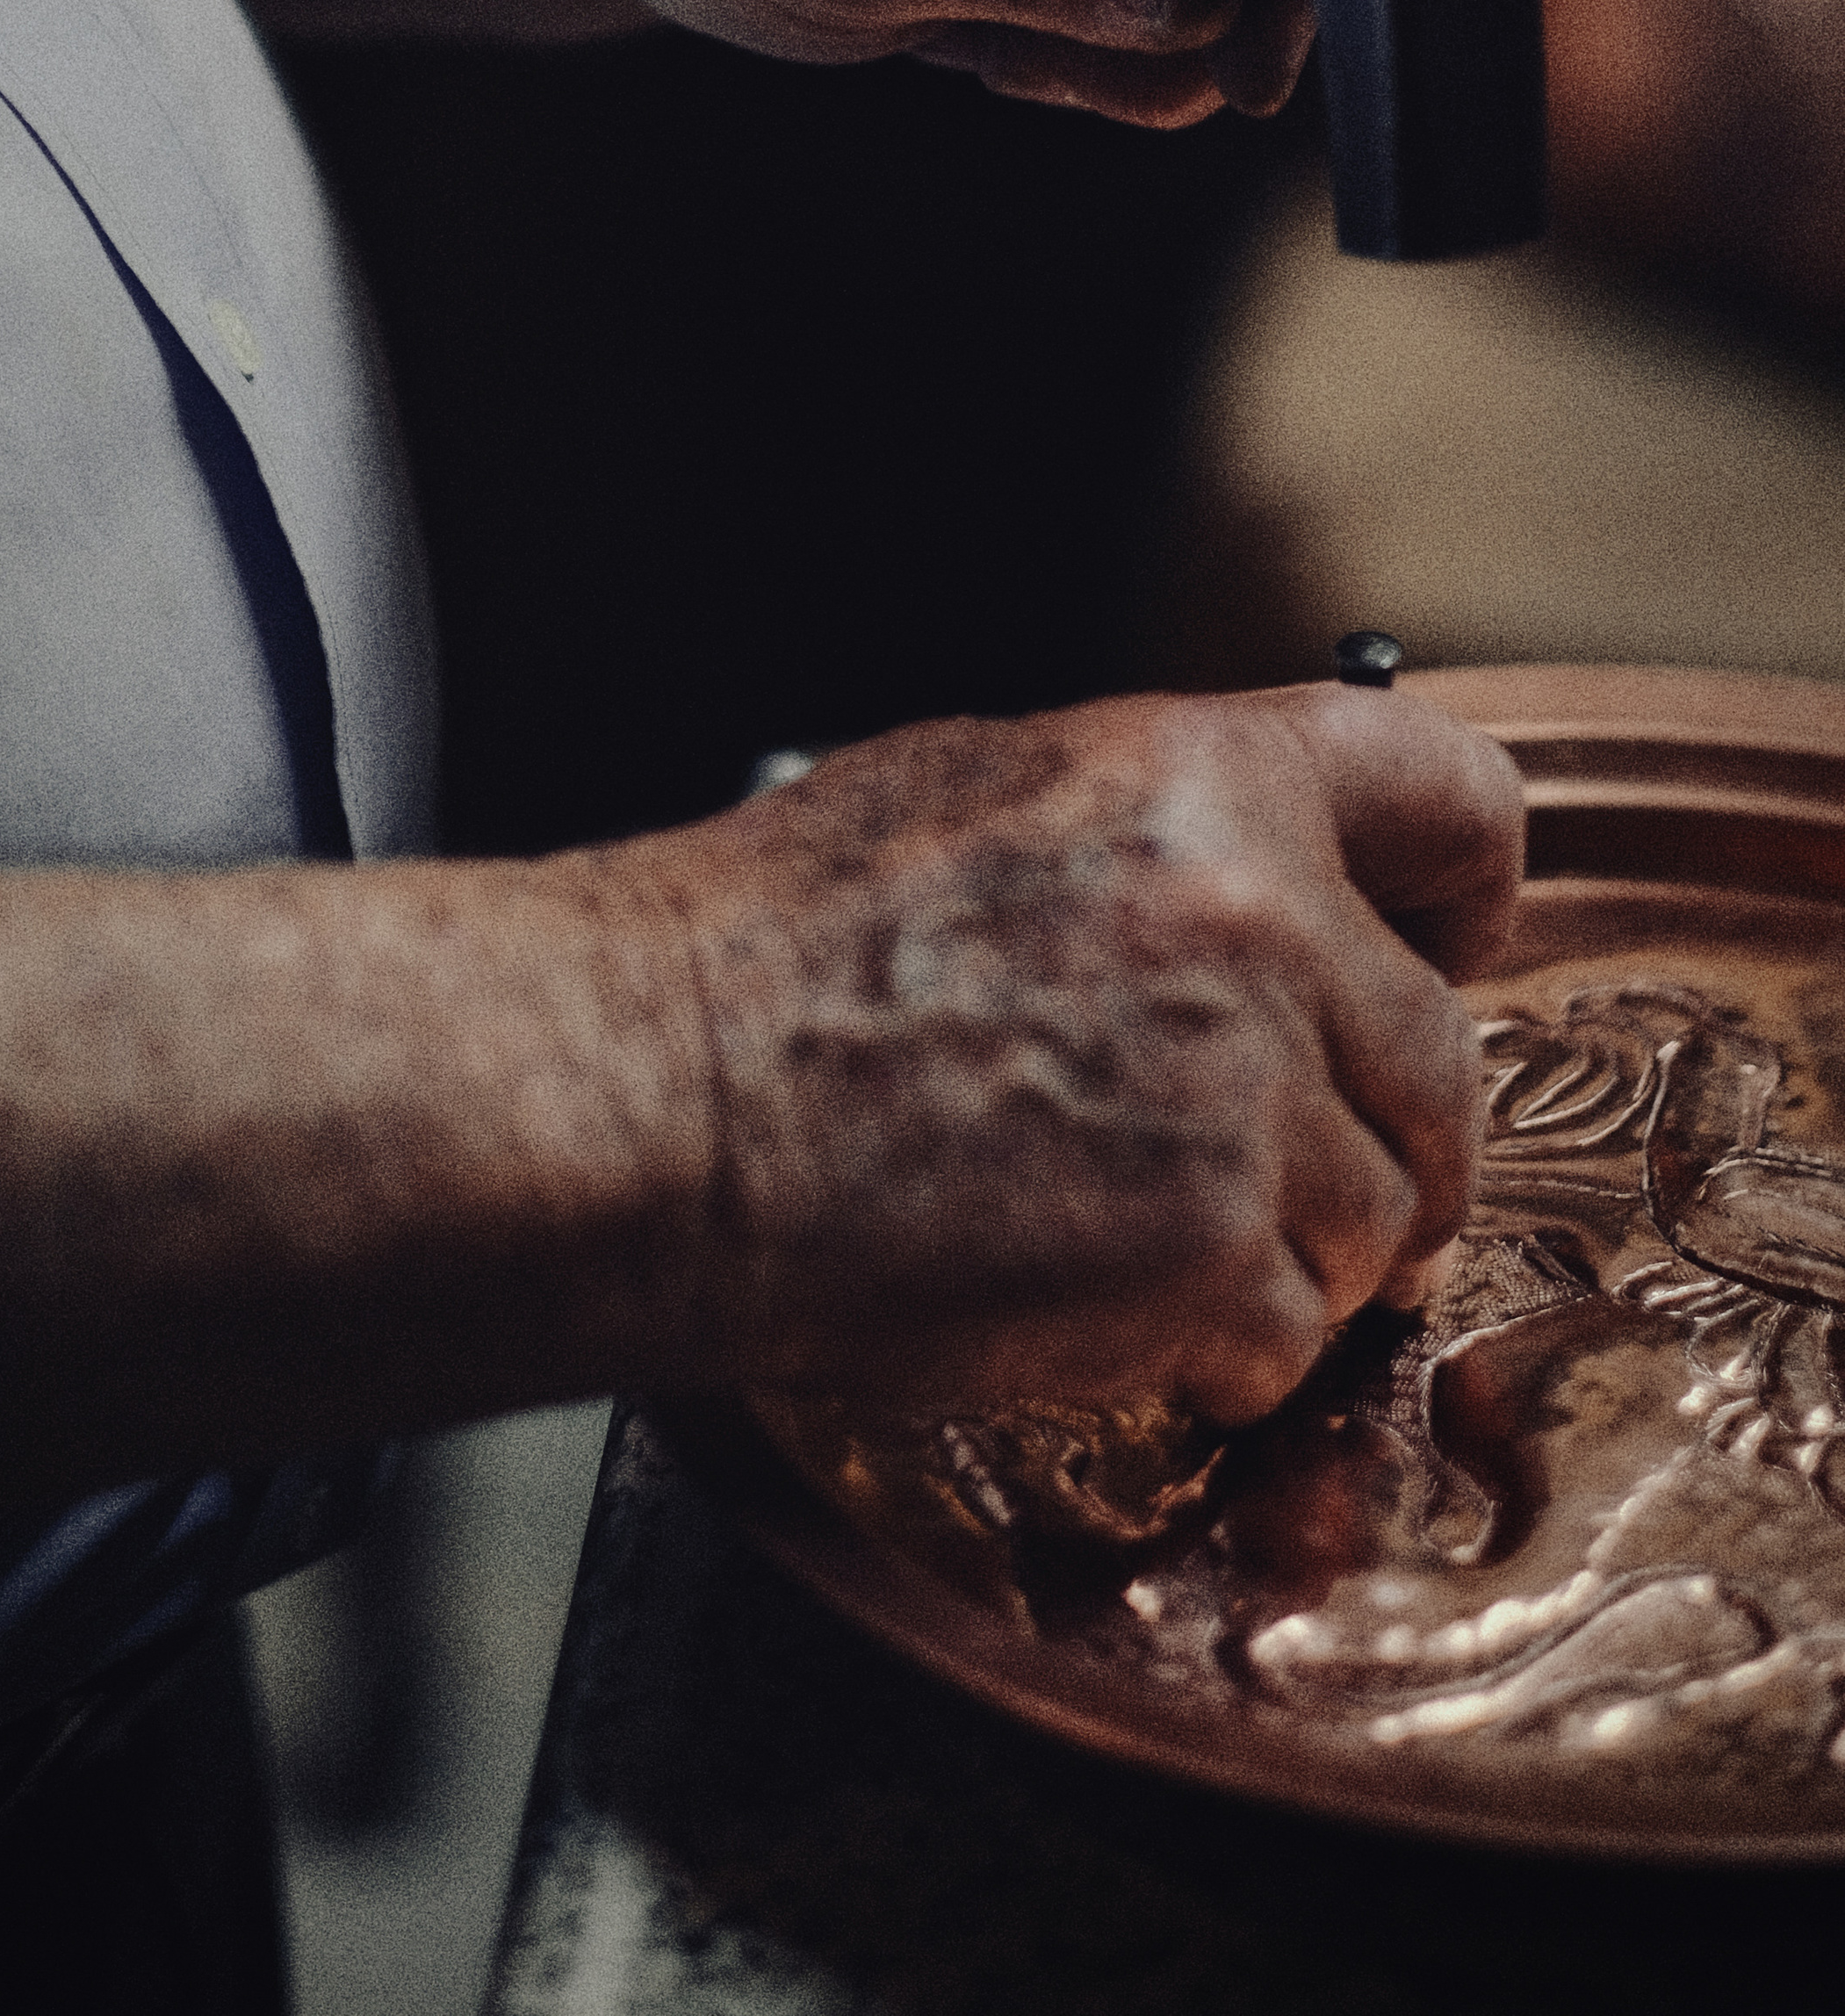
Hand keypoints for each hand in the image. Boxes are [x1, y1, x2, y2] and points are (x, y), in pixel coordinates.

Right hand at [652, 684, 1519, 1424]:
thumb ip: (1156, 830)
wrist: (660, 1095)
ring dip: (1289, 1251)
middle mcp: (1261, 921)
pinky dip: (1215, 1350)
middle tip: (1312, 1169)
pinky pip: (1288, 1333)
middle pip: (1438, 1061)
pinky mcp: (1208, 1254)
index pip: (1454, 800)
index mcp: (1207, 779)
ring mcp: (1248, 1096)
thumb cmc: (766, 948)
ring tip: (1147, 1245)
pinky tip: (1106, 1311)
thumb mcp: (975, 793)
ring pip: (1373, 1214)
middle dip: (1390, 1133)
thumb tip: (1244, 870)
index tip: (1452, 943)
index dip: (1468, 887)